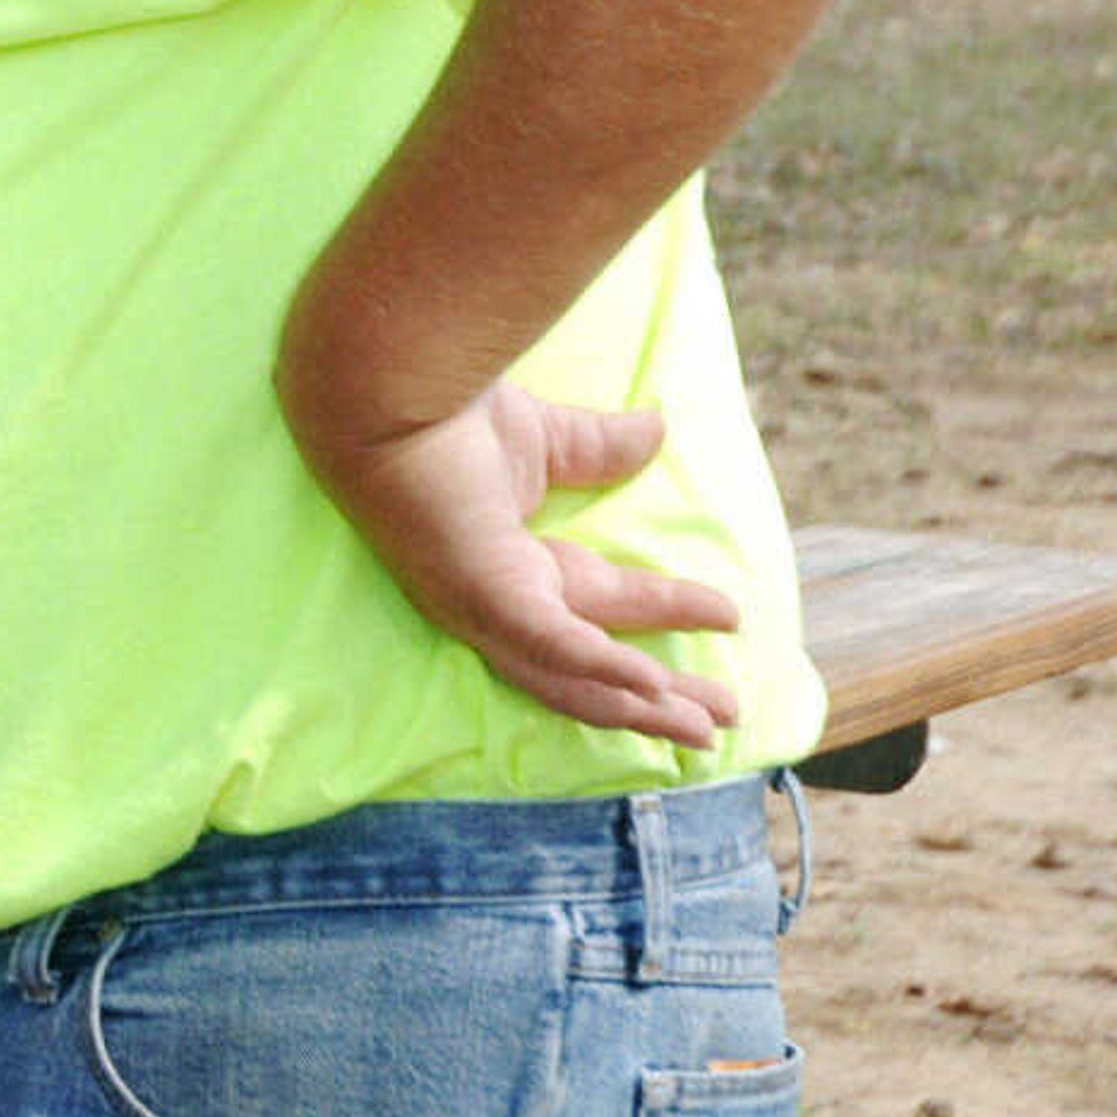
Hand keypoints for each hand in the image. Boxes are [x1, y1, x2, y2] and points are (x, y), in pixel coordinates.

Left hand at [311, 384, 743, 748]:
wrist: (385, 388)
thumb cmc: (440, 407)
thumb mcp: (540, 437)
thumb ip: (597, 446)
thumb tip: (658, 430)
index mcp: (512, 565)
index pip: (601, 606)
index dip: (668, 610)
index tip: (731, 613)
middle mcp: (498, 599)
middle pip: (591, 666)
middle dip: (662, 695)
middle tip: (726, 715)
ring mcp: (486, 604)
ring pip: (574, 677)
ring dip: (642, 706)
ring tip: (706, 728)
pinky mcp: (481, 593)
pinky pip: (550, 645)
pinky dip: (600, 670)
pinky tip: (653, 686)